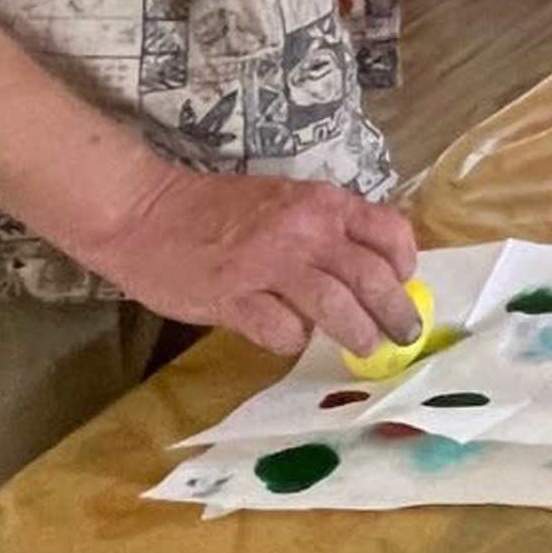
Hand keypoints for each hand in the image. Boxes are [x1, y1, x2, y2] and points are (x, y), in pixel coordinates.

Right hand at [74, 166, 422, 358]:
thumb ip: (322, 231)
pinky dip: (293, 339)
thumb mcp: (284, 202)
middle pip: (371, 277)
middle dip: (396, 312)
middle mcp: (305, 230)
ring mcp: (270, 264)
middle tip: (404, 336)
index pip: (389, 231)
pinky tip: (288, 338)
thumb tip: (364, 272)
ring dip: (357, 334)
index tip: (405, 284)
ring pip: (336, 307)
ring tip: (365, 350)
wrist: (146, 211)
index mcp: (322, 203)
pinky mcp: (235, 297)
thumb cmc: (216, 208)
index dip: (405, 263)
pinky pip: (283, 330)